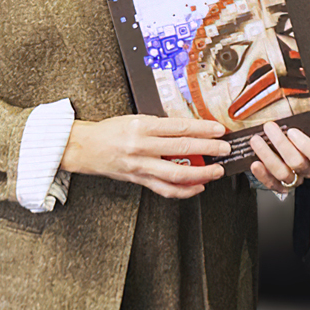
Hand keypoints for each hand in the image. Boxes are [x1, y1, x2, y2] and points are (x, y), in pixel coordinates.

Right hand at [59, 115, 229, 198]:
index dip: (202, 129)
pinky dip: (183, 190)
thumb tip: (189, 129)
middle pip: (181, 149)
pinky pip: (164, 188)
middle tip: (224, 149)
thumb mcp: (135, 118)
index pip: (179, 127)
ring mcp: (139, 165)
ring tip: (215, 171)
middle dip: (207, 149)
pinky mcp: (137, 179)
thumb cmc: (110, 130)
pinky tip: (197, 187)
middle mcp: (141, 146)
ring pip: (175, 173)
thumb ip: (160, 125)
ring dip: (200, 174)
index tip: (219, 129)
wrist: (84, 147)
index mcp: (142, 125)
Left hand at [249, 122, 309, 192]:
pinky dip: (262, 174)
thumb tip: (291, 95)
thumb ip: (297, 115)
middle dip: (281, 143)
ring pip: (283, 173)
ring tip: (256, 140)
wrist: (281, 148)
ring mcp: (294, 179)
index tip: (291, 130)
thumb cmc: (292, 132)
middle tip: (269, 127)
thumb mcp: (298, 123)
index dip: (306, 144)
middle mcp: (307, 168)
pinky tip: (255, 163)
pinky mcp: (280, 186)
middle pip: (297, 162)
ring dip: (267, 155)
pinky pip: (272, 184)